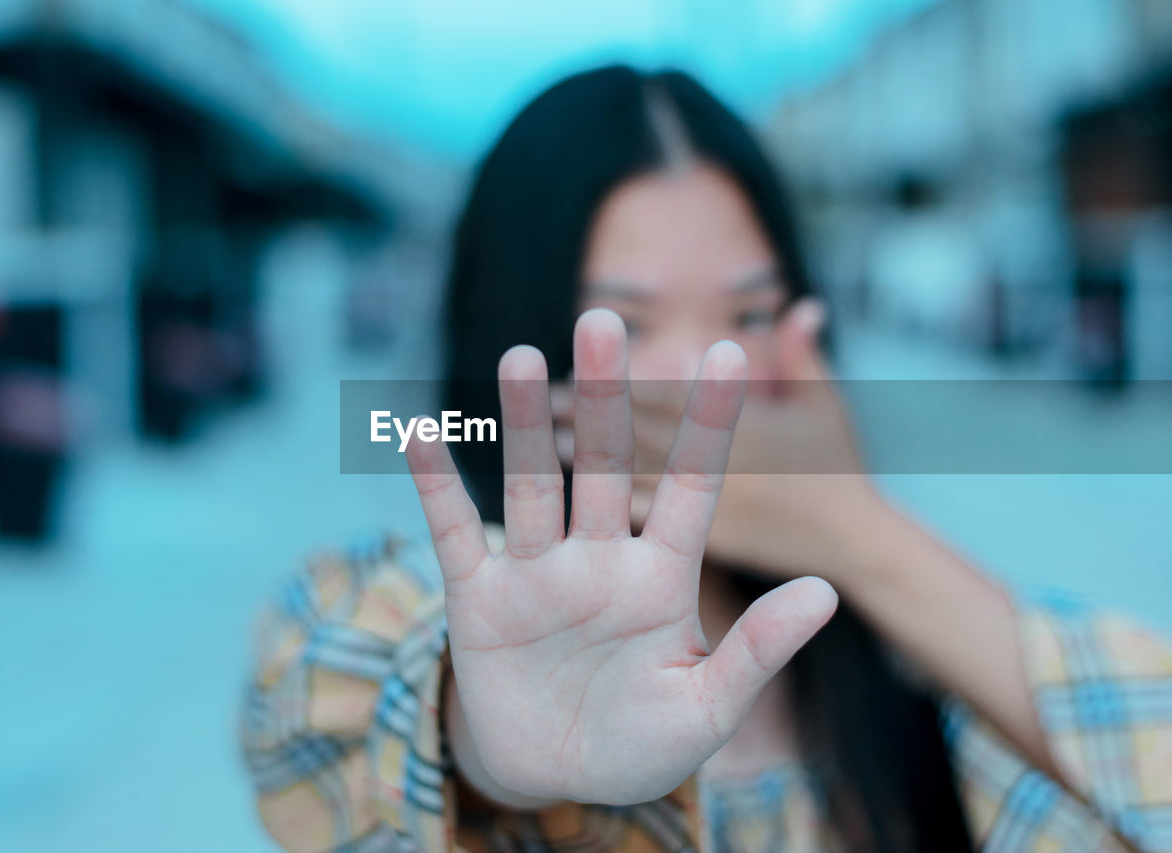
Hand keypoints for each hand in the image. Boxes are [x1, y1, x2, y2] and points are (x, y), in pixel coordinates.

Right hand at [406, 309, 836, 806]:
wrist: (557, 778)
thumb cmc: (643, 744)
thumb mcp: (708, 708)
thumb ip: (758, 649)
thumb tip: (825, 591)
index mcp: (661, 578)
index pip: (690, 486)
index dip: (707, 424)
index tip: (727, 354)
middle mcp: (598, 559)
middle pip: (602, 466)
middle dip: (606, 399)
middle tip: (604, 322)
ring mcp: (535, 574)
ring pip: (531, 486)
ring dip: (523, 426)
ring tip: (522, 358)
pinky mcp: (477, 599)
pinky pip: (452, 533)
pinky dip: (434, 486)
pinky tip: (419, 434)